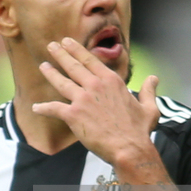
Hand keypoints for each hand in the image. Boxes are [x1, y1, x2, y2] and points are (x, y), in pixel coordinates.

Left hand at [32, 36, 160, 178]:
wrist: (129, 148)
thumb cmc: (139, 130)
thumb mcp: (149, 107)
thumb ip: (149, 90)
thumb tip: (154, 78)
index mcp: (111, 81)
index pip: (90, 60)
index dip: (77, 50)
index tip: (67, 42)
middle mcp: (95, 86)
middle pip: (74, 66)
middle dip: (61, 54)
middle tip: (51, 46)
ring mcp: (83, 99)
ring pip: (61, 82)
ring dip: (50, 73)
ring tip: (43, 66)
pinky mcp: (73, 116)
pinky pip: (54, 108)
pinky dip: (43, 108)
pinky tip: (36, 107)